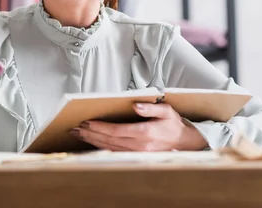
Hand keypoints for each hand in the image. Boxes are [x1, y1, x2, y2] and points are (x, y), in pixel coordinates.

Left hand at [71, 103, 208, 151]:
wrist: (185, 143)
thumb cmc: (173, 124)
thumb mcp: (166, 110)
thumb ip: (150, 108)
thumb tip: (136, 105)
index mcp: (145, 133)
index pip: (117, 131)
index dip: (101, 127)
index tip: (87, 122)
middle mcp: (139, 145)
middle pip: (109, 140)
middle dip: (91, 134)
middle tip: (76, 128)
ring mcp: (137, 153)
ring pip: (110, 148)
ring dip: (93, 141)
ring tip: (79, 135)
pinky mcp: (136, 156)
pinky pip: (115, 152)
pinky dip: (101, 147)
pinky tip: (92, 142)